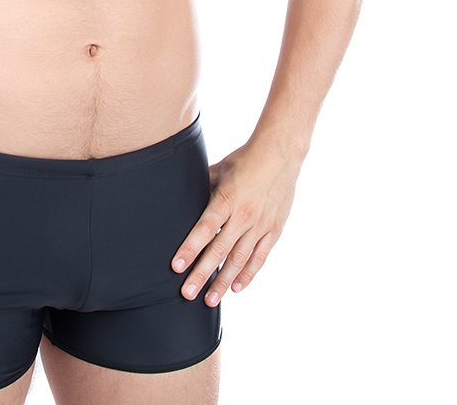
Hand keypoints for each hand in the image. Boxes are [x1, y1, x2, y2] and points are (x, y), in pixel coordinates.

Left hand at [170, 140, 301, 306]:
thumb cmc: (244, 160)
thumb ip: (202, 188)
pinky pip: (259, 258)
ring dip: (223, 281)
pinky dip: (247, 274)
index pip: (205, 229)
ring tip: (209, 300)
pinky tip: (235, 288)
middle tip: (187, 293)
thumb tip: (182, 200)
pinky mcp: (274, 230)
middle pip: (219, 250)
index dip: (190, 249)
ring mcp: (261, 225)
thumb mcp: (219, 170)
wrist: (280, 155)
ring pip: (239, 260)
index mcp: (226, 198)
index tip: (176, 266)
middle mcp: (244, 215)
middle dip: (202, 274)